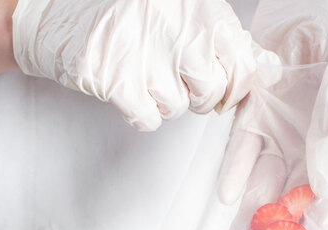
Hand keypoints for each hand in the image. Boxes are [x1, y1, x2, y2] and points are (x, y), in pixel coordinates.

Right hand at [12, 0, 278, 130]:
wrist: (56, 12)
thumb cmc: (132, 18)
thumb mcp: (187, 16)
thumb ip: (232, 43)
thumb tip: (271, 70)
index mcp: (198, 5)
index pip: (242, 63)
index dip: (234, 83)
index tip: (219, 81)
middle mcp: (173, 23)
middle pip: (212, 91)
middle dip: (198, 94)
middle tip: (172, 73)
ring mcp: (142, 49)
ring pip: (178, 107)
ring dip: (163, 100)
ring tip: (141, 70)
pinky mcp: (113, 77)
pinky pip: (147, 119)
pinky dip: (139, 112)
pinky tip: (125, 85)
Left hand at [218, 0, 327, 229]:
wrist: (319, 3)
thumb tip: (325, 194)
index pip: (326, 215)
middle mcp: (308, 155)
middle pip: (288, 211)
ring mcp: (281, 137)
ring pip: (261, 188)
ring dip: (245, 222)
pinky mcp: (255, 117)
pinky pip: (242, 149)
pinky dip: (234, 171)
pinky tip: (226, 196)